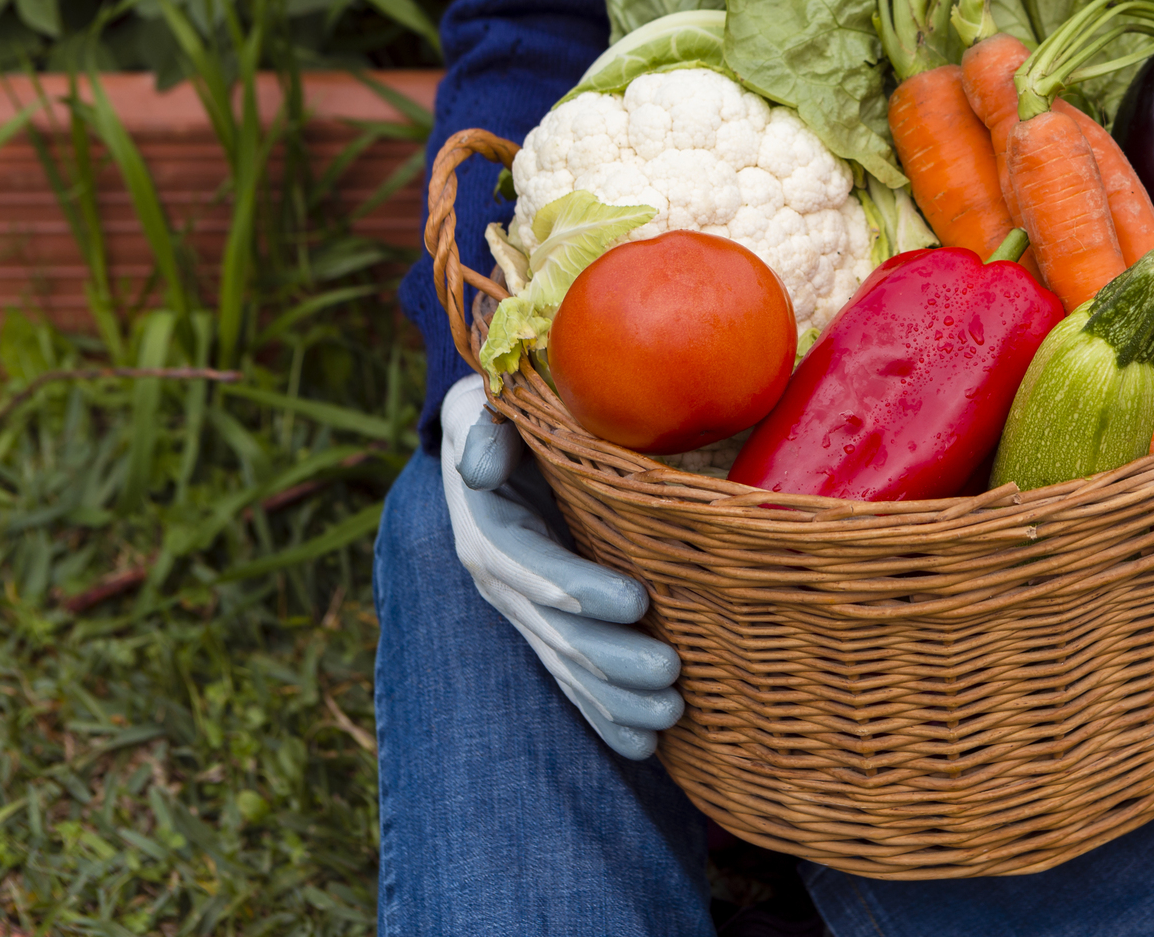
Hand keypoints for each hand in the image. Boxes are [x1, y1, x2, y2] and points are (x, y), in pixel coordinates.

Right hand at [440, 375, 684, 758]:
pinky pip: (574, 681)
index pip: (534, 569)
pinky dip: (606, 717)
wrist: (495, 444)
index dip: (579, 587)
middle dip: (613, 660)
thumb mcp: (484, 405)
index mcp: (491, 532)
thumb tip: (481, 467)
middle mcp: (505, 583)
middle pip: (559, 633)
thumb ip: (481, 428)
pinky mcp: (551, 630)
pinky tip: (646, 749)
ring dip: (617, 699)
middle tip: (671, 675)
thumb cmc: (506, 413)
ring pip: (570, 667)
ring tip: (672, 716)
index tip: (634, 599)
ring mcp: (527, 614)